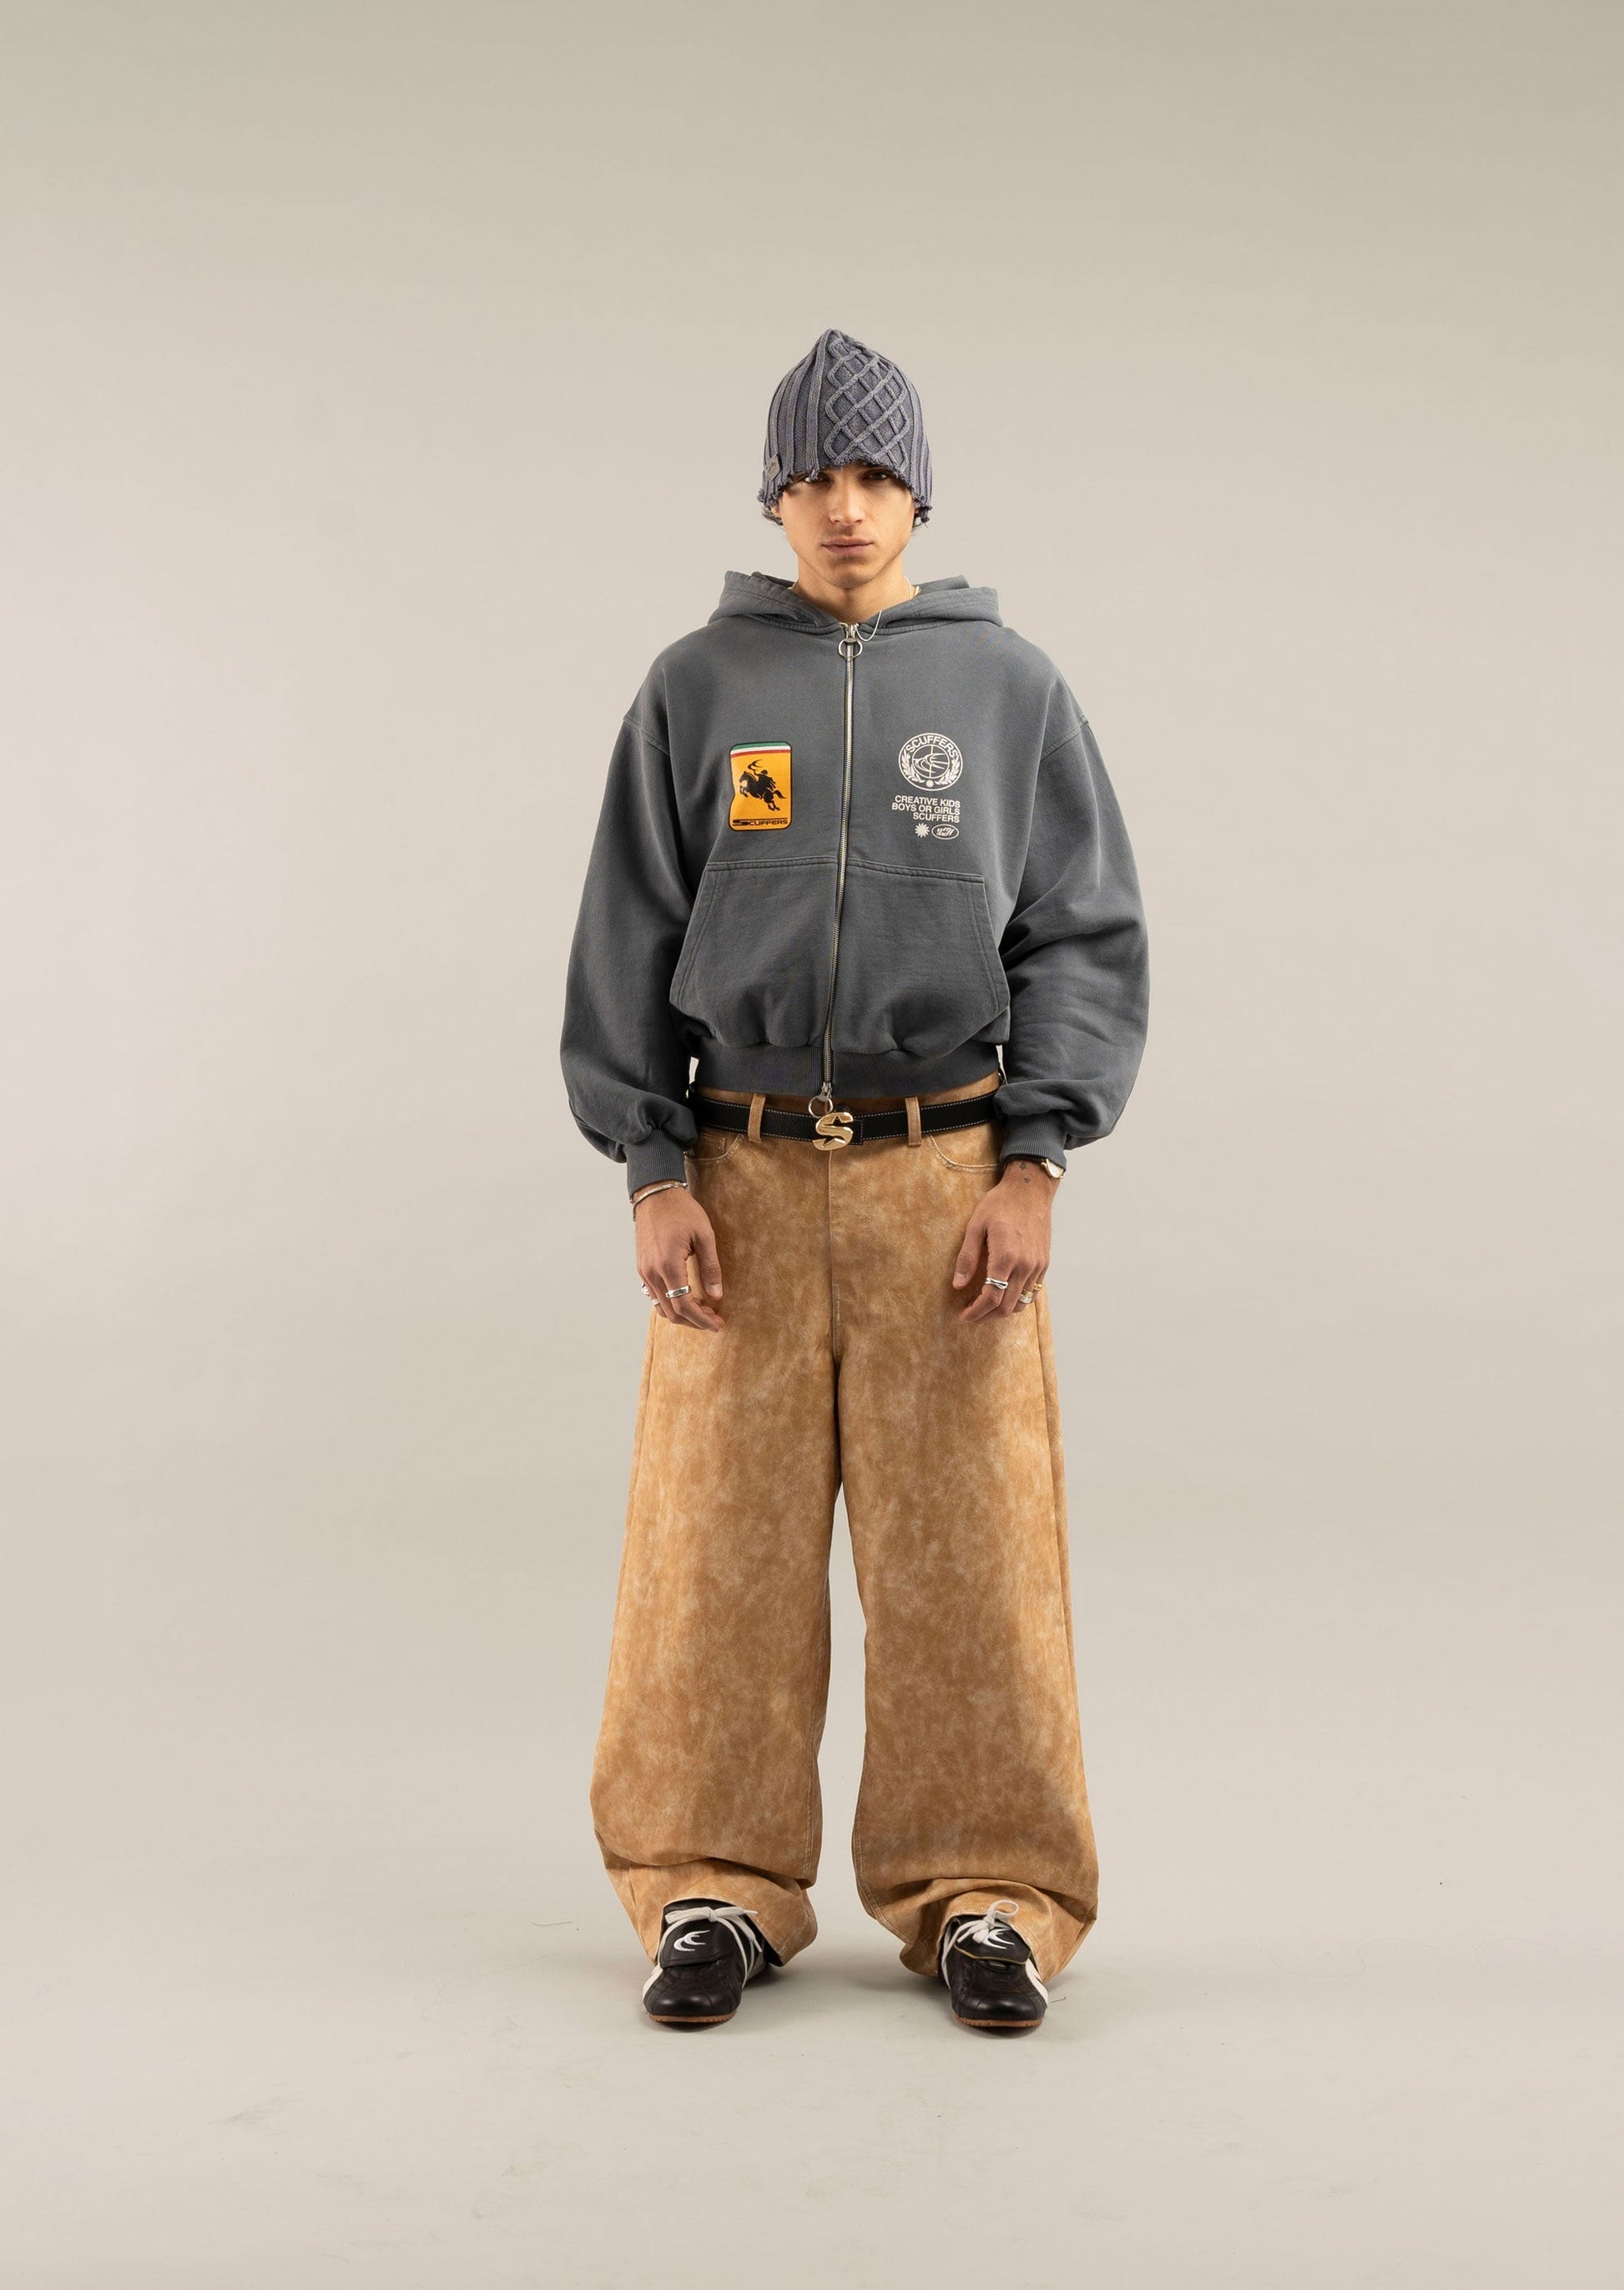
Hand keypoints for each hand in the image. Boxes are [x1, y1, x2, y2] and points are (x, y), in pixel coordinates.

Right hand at [634, 1186, 725, 1331]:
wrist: (655, 1194)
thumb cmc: (681, 1210)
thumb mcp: (704, 1235)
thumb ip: (710, 1267)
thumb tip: (716, 1295)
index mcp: (668, 1265)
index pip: (684, 1305)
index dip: (702, 1319)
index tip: (717, 1324)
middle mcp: (652, 1273)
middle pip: (671, 1312)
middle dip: (694, 1321)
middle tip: (714, 1319)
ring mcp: (644, 1271)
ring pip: (661, 1307)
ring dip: (682, 1314)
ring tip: (703, 1310)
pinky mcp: (642, 1268)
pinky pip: (655, 1295)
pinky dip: (671, 1303)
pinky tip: (687, 1298)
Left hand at [951, 1159, 1054, 1321]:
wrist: (1030, 1190)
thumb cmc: (1000, 1204)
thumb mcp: (975, 1226)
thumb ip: (967, 1257)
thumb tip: (957, 1284)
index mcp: (1006, 1257)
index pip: (991, 1297)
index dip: (975, 1312)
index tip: (963, 1316)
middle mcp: (1025, 1265)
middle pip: (1006, 1307)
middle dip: (986, 1316)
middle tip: (970, 1315)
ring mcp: (1037, 1266)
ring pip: (1021, 1304)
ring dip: (1001, 1311)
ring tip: (985, 1308)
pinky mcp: (1043, 1264)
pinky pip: (1032, 1293)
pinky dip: (1016, 1300)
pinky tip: (1003, 1295)